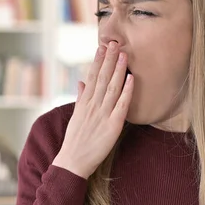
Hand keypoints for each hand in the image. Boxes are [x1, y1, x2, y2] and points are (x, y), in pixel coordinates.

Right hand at [52, 42, 132, 177]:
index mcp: (84, 102)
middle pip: (102, 77)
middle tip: (115, 42)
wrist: (73, 162)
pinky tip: (131, 79)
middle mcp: (93, 105)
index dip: (98, 60)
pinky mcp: (112, 125)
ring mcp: (102, 114)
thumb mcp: (76, 116)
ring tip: (124, 54)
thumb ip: (80, 98)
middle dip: (109, 59)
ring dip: (118, 70)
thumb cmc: (75, 140)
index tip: (102, 46)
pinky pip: (121, 105)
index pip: (92, 76)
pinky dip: (127, 91)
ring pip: (112, 87)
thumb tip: (81, 82)